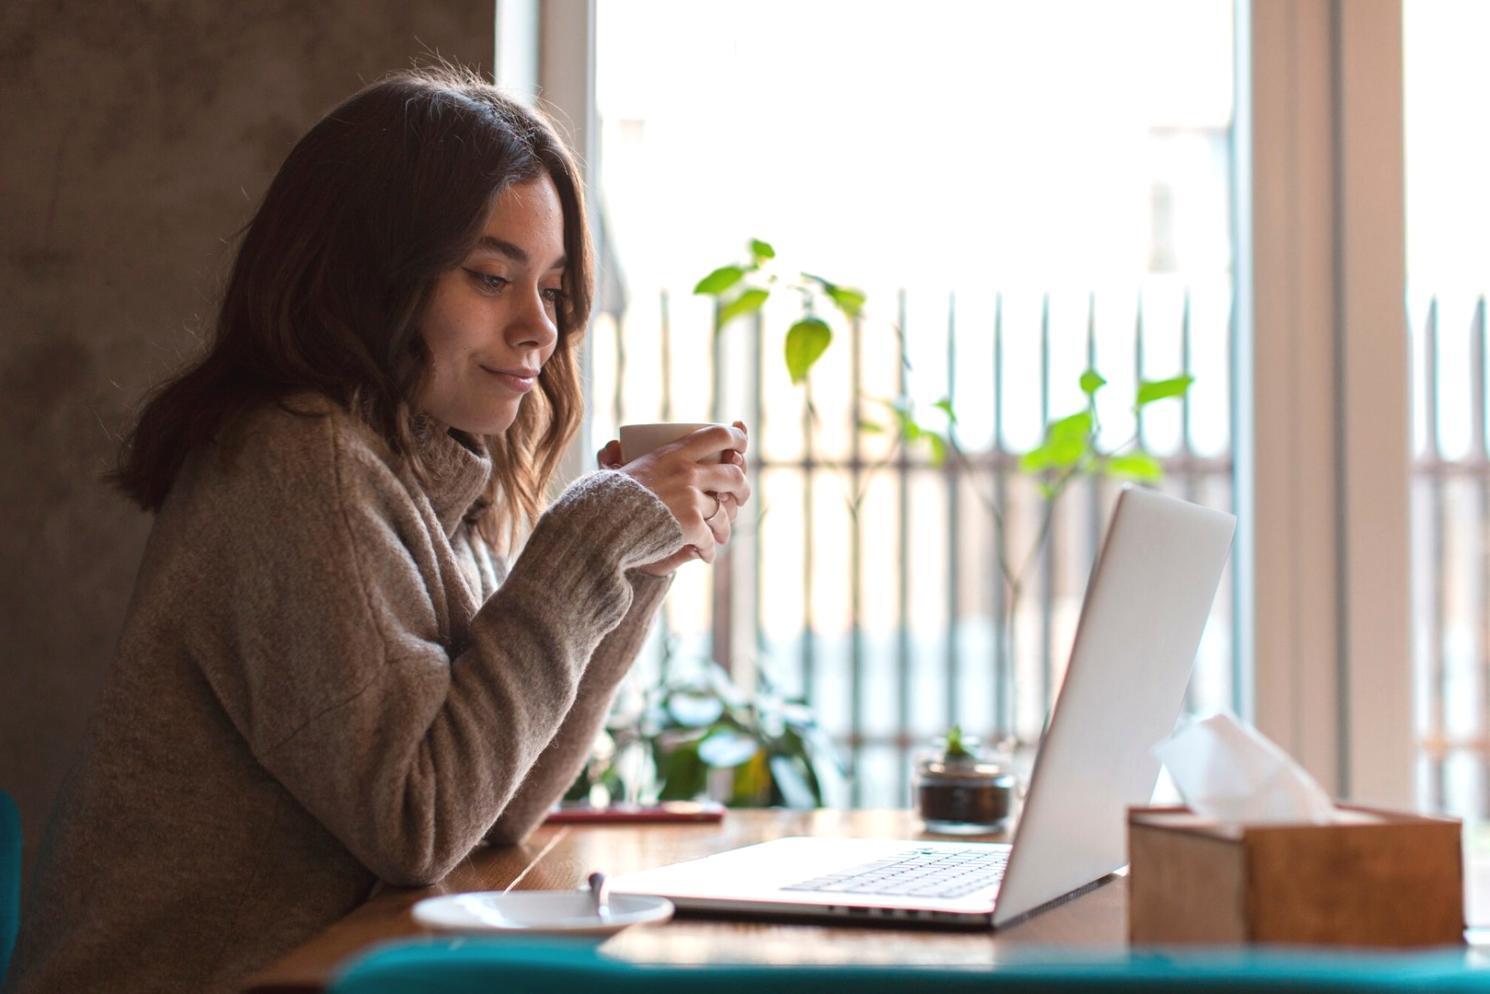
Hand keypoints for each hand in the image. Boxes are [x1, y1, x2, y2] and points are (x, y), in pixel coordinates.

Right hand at [597, 421, 750, 574]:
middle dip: (742, 488)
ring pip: (723, 512)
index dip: (736, 438)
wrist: (601, 524)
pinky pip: (709, 538)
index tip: (740, 446)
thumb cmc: (606, 497)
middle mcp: (688, 472)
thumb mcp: (620, 468)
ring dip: (724, 527)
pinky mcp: (691, 524)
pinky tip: (704, 555)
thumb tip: (617, 447)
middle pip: (733, 475)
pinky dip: (707, 550)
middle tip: (739, 496)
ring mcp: (691, 498)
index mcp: (674, 452)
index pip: (717, 435)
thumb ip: (622, 457)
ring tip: (721, 536)